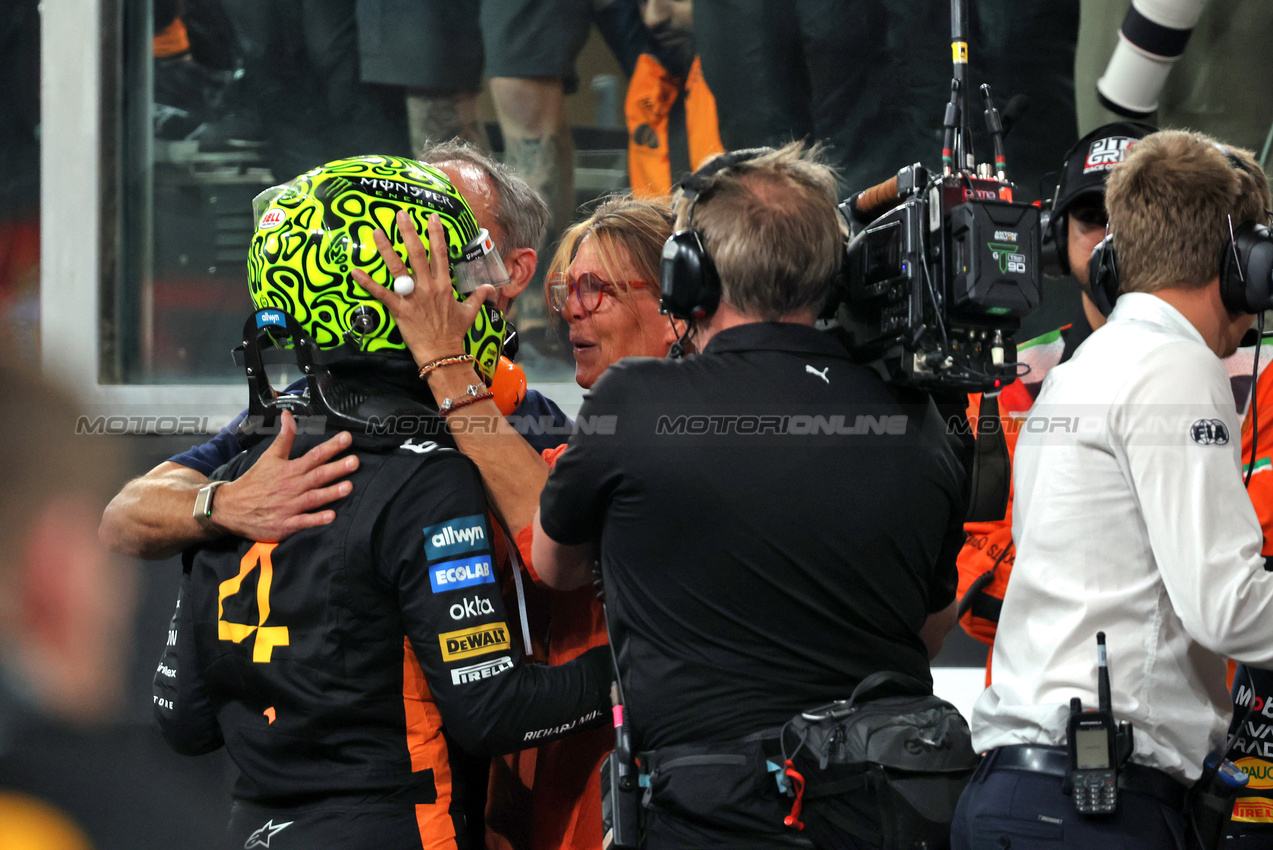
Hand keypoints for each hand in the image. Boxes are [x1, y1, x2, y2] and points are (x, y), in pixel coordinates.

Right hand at [212, 411, 358, 541]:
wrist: (231, 507)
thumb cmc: (255, 481)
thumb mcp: (269, 457)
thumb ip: (284, 437)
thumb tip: (288, 415)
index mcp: (290, 469)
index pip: (314, 455)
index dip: (331, 447)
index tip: (347, 438)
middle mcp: (292, 486)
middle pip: (318, 476)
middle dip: (337, 468)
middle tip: (355, 461)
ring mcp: (289, 506)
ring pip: (313, 498)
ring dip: (331, 493)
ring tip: (349, 487)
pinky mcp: (285, 524)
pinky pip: (303, 522)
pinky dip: (316, 520)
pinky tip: (331, 516)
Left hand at [352, 210, 496, 368]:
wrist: (443, 353)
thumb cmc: (455, 333)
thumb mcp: (469, 313)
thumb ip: (478, 297)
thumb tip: (490, 288)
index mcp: (444, 285)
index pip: (441, 253)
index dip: (436, 234)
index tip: (431, 217)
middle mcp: (428, 286)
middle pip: (417, 254)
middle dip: (409, 232)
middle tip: (401, 214)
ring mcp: (413, 297)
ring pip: (398, 268)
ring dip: (386, 248)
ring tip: (376, 231)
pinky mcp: (399, 309)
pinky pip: (381, 293)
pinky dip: (368, 283)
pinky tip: (355, 271)